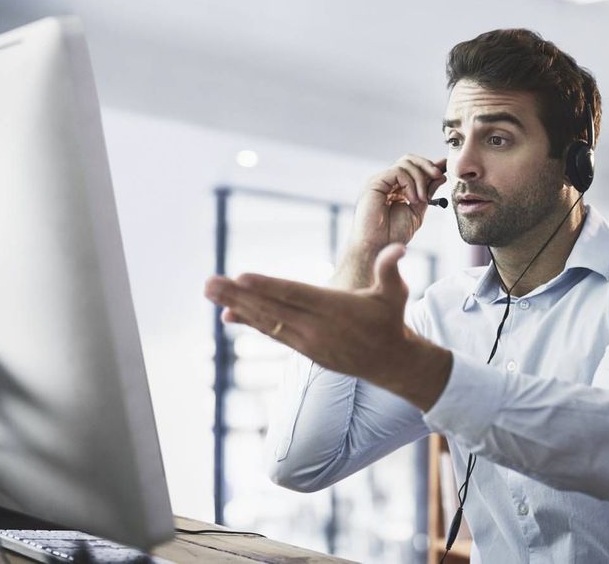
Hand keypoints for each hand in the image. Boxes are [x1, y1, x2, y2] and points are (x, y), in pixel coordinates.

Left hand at [204, 243, 451, 410]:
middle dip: (237, 294)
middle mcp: (315, 327)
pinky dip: (249, 322)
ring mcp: (306, 341)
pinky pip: (271, 333)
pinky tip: (227, 313)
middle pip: (271, 308)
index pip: (295, 294)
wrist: (390, 362)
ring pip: (266, 320)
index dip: (267, 286)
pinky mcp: (302, 349)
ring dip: (236, 305)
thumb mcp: (396, 292)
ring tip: (209, 291)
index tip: (241, 276)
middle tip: (208, 282)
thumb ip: (390, 269)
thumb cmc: (391, 319)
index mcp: (334, 309)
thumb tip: (400, 248)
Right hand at [352, 154, 446, 251]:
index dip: (429, 166)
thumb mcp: (417, 210)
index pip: (412, 168)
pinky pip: (397, 171)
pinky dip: (410, 183)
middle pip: (408, 159)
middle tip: (439, 176)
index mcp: (394, 187)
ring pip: (405, 163)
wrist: (378, 248)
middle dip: (427, 165)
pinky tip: (412, 199)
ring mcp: (379, 181)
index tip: (444, 169)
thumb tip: (440, 176)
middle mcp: (385, 181)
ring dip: (420, 179)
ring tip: (421, 199)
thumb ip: (427, 192)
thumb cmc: (393, 234)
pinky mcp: (374, 184)